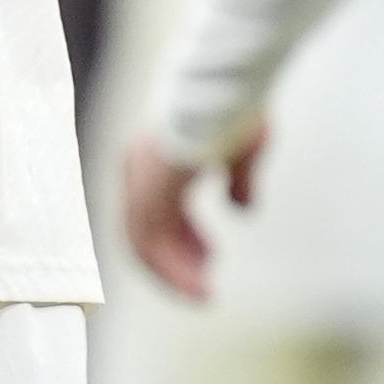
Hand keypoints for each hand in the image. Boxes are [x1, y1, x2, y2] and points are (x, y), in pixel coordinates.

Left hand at [119, 118, 263, 302]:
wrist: (225, 88)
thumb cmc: (235, 109)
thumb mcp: (241, 151)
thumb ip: (238, 181)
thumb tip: (243, 209)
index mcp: (156, 159)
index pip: (156, 211)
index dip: (181, 239)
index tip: (209, 256)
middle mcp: (139, 172)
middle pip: (146, 231)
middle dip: (176, 260)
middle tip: (205, 281)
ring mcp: (140, 184)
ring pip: (145, 245)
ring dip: (174, 275)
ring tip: (203, 296)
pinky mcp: (148, 195)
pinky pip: (151, 248)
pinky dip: (173, 273)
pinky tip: (199, 289)